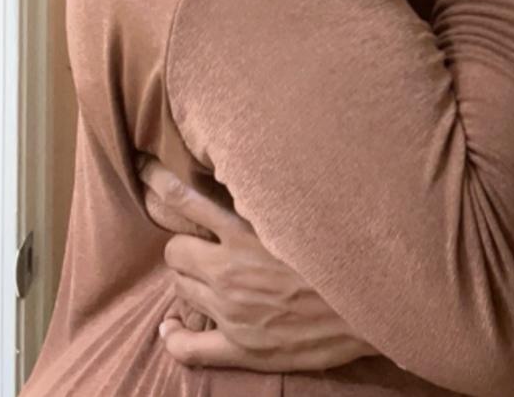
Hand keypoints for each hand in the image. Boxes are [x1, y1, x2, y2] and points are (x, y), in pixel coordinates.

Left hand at [139, 160, 374, 372]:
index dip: (159, 184)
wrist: (370, 303)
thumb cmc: (342, 250)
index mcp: (246, 232)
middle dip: (183, 246)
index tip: (143, 169)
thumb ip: (273, 194)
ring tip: (205, 277)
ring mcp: (231, 311)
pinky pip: (186, 346)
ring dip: (188, 280)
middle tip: (201, 244)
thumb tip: (255, 167)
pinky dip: (173, 335)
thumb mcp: (307, 209)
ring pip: (180, 291)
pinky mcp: (239, 346)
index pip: (185, 201)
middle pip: (175, 251)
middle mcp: (230, 270)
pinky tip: (172, 327)